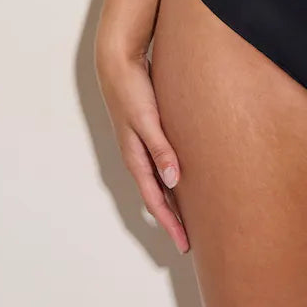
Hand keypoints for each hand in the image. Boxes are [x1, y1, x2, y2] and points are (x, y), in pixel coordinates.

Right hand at [96, 47, 188, 254]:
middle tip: (189, 242)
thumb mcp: (147, 121)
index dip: (170, 223)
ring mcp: (141, 146)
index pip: (155, 200)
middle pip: (156, 197)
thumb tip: (173, 182)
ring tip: (189, 219)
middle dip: (172, 220)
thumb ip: (161, 149)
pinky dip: (171, 180)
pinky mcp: (148, 133)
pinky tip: (183, 181)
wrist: (117, 63)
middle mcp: (137, 157)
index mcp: (135, 158)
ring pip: (159, 183)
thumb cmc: (132, 90)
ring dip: (172, 203)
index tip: (184, 244)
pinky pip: (161, 166)